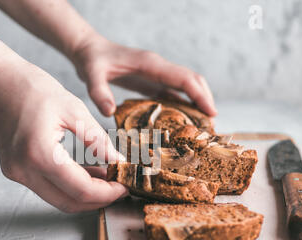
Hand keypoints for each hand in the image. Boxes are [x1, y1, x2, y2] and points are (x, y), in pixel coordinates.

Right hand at [0, 59, 127, 212]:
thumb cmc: (31, 87)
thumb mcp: (73, 109)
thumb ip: (97, 140)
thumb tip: (117, 161)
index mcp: (39, 154)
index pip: (81, 190)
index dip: (107, 193)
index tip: (125, 185)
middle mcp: (23, 170)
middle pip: (68, 202)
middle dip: (98, 199)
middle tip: (119, 187)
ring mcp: (15, 172)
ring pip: (57, 198)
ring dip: (83, 193)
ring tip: (106, 178)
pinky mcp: (13, 168)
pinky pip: (46, 186)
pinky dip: (68, 185)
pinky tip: (86, 172)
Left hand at [71, 37, 216, 116]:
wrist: (90, 50)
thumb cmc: (92, 61)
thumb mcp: (91, 76)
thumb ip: (99, 92)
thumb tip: (109, 112)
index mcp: (151, 64)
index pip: (183, 78)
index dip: (200, 95)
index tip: (211, 112)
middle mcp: (158, 68)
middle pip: (192, 81)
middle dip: (205, 100)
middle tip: (211, 125)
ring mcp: (156, 75)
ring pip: (185, 87)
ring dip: (196, 103)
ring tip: (203, 126)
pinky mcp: (151, 82)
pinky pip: (173, 93)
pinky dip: (183, 105)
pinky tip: (184, 121)